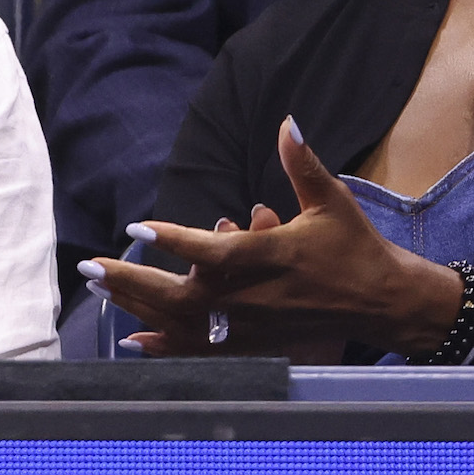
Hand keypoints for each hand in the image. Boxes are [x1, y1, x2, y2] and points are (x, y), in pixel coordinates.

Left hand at [87, 118, 460, 358]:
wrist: (382, 303)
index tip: (137, 226)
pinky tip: (133, 339)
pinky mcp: (252, 345)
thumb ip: (301, 162)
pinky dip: (164, 346)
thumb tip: (287, 122)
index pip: (213, 250)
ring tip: (100, 290)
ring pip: (183, 324)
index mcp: (271, 256)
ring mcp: (251, 328)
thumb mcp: (330, 200)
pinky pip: (200, 351)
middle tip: (91, 268)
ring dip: (138, 308)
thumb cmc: (354, 247)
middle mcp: (254, 298)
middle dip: (132, 282)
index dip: (174, 238)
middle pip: (182, 295)